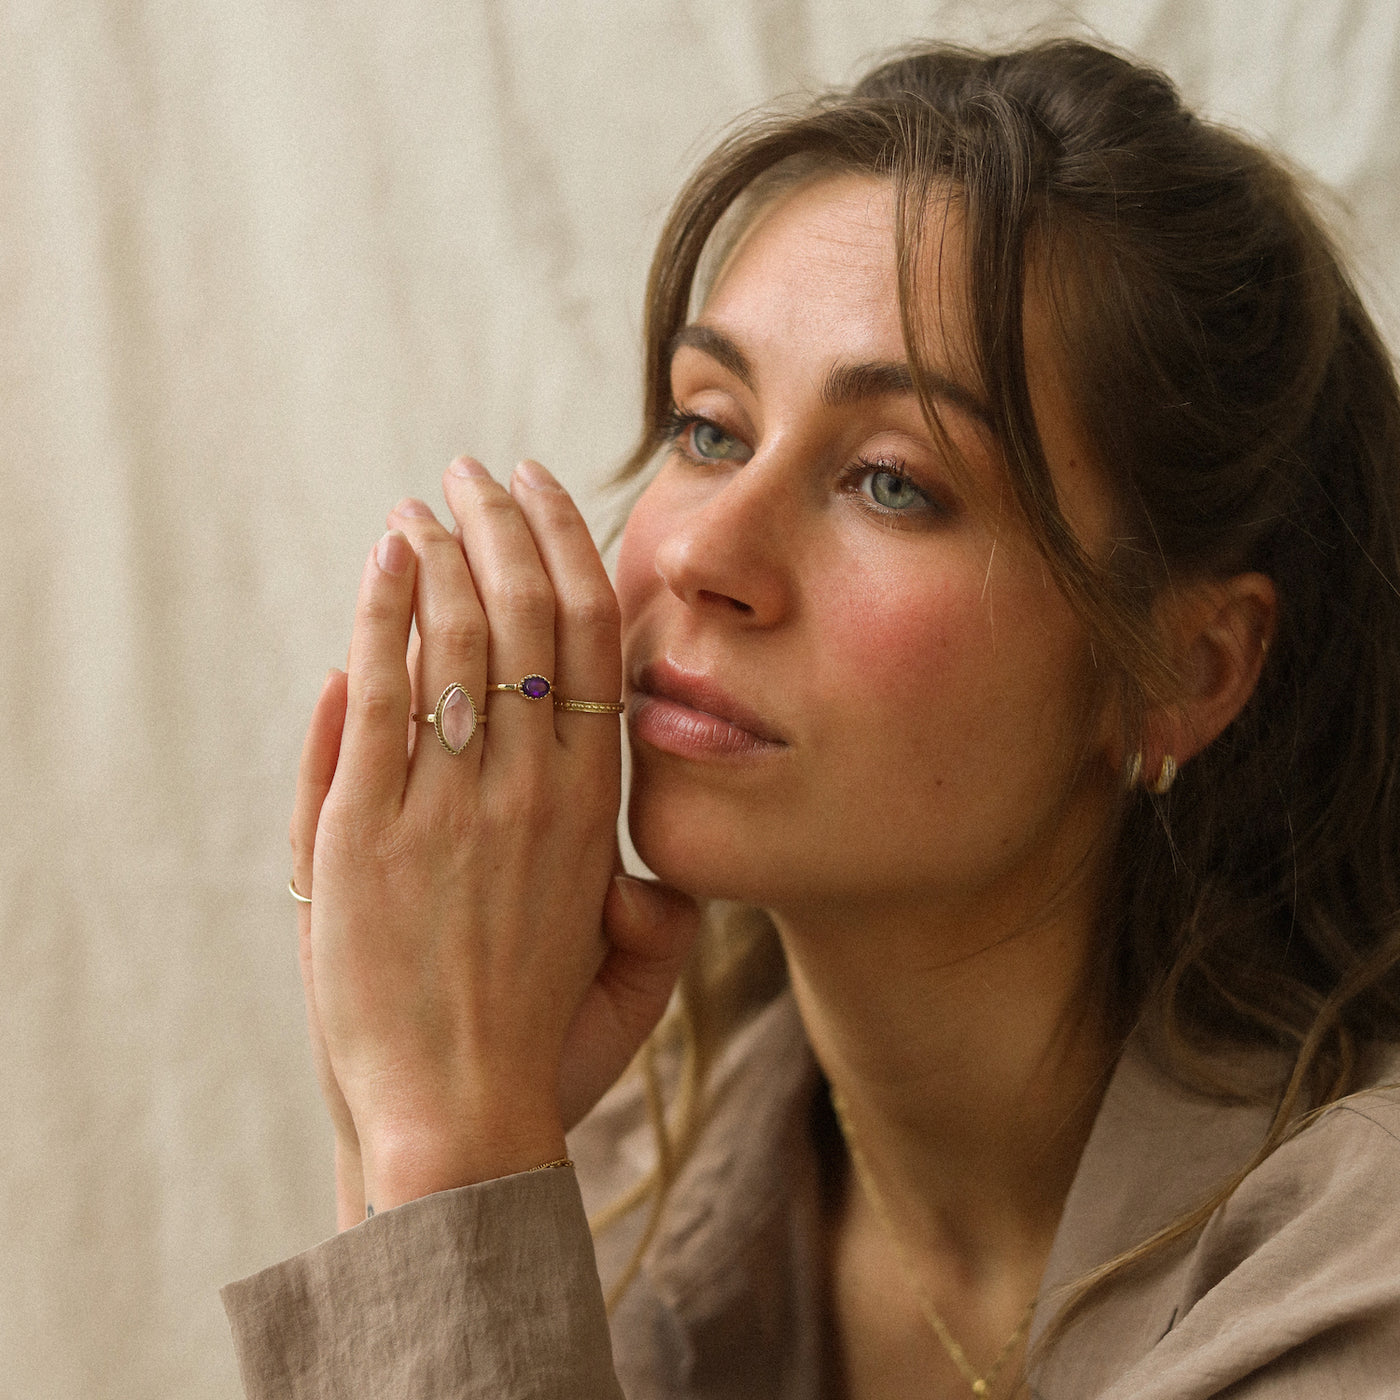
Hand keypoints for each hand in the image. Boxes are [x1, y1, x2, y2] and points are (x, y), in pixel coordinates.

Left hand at [297, 457, 696, 1213]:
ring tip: (430, 498)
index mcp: (595, 807)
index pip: (598, 643)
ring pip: (464, 638)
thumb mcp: (638, 976)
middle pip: (533, 617)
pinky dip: (384, 612)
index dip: (575, 555)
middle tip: (482, 469)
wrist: (459, 1116)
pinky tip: (386, 555)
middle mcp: (535, 787)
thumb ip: (655, 903)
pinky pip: (383, 691)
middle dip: (509, 524)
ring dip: (447, 551)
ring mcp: (453, 803)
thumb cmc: (548, 1048)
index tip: (551, 498)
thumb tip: (643, 847)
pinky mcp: (366, 828)